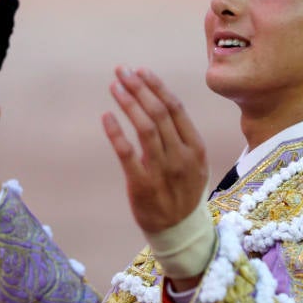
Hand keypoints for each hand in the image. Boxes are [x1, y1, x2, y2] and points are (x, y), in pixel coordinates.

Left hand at [101, 67, 207, 233]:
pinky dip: (116, 133)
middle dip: (139, 88)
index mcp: (196, 148)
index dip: (156, 87)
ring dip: (129, 103)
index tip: (140, 71)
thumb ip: (180, 136)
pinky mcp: (142, 185)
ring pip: (145, 129)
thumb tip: (158, 101)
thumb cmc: (182, 191)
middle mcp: (181, 157)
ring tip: (115, 86)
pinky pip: (127, 154)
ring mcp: (162, 171)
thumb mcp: (193, 162)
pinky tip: (106, 116)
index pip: (175, 109)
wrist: (180, 232)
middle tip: (122, 71)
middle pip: (159, 114)